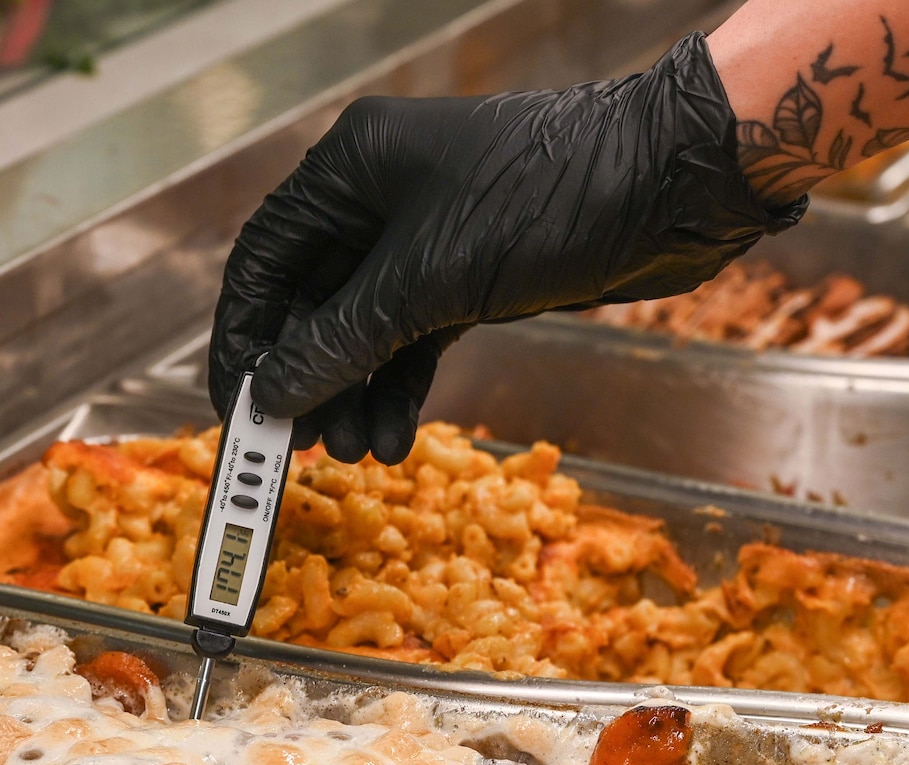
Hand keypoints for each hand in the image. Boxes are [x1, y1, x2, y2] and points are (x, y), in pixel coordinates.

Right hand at [208, 34, 802, 463]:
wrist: (673, 184)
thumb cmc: (551, 201)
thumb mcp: (428, 280)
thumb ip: (341, 340)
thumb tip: (273, 393)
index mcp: (351, 168)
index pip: (263, 260)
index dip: (243, 339)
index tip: (236, 408)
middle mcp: (379, 196)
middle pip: (309, 302)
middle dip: (303, 379)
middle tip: (296, 447)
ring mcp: (426, 236)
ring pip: (361, 329)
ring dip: (352, 394)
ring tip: (354, 452)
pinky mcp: (467, 273)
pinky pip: (410, 338)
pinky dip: (399, 386)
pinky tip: (394, 435)